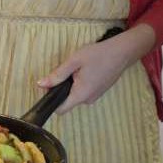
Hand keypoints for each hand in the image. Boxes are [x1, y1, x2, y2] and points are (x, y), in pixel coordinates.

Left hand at [36, 25, 154, 114]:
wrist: (122, 52)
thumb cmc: (97, 55)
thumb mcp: (74, 62)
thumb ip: (57, 75)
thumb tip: (40, 84)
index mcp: (81, 95)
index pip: (60, 110)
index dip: (51, 99)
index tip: (49, 86)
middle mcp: (88, 100)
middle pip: (67, 101)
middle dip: (62, 87)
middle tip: (66, 70)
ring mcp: (95, 96)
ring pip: (75, 94)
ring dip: (72, 84)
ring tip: (78, 68)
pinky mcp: (99, 91)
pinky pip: (84, 91)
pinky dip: (80, 82)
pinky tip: (86, 69)